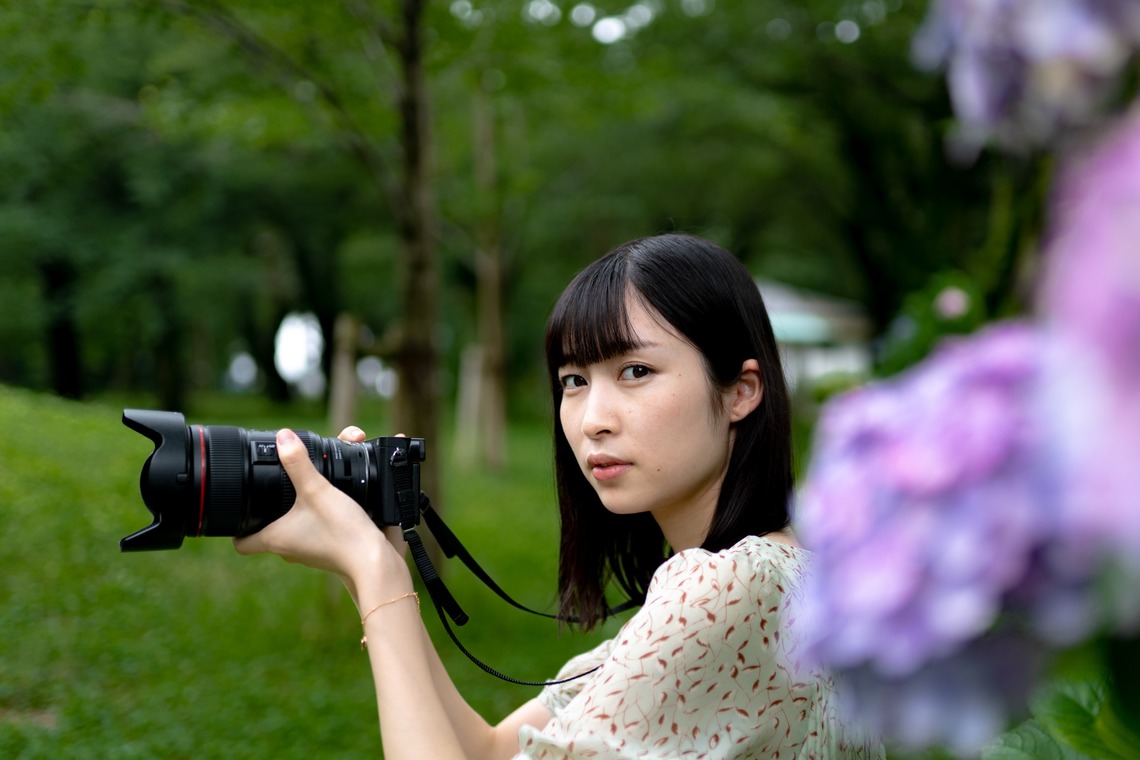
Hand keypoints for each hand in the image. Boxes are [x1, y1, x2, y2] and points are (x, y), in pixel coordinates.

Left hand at [233, 426, 398, 587]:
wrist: (377, 561)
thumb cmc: (343, 533)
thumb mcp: (317, 490)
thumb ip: (298, 462)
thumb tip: (283, 437)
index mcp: (276, 539)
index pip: (241, 543)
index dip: (235, 527)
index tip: (238, 510)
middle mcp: (290, 548)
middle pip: (269, 528)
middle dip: (273, 506)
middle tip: (279, 486)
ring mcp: (312, 551)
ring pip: (296, 526)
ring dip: (301, 507)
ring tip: (312, 486)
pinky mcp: (332, 548)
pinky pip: (318, 528)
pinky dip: (323, 513)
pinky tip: (337, 498)